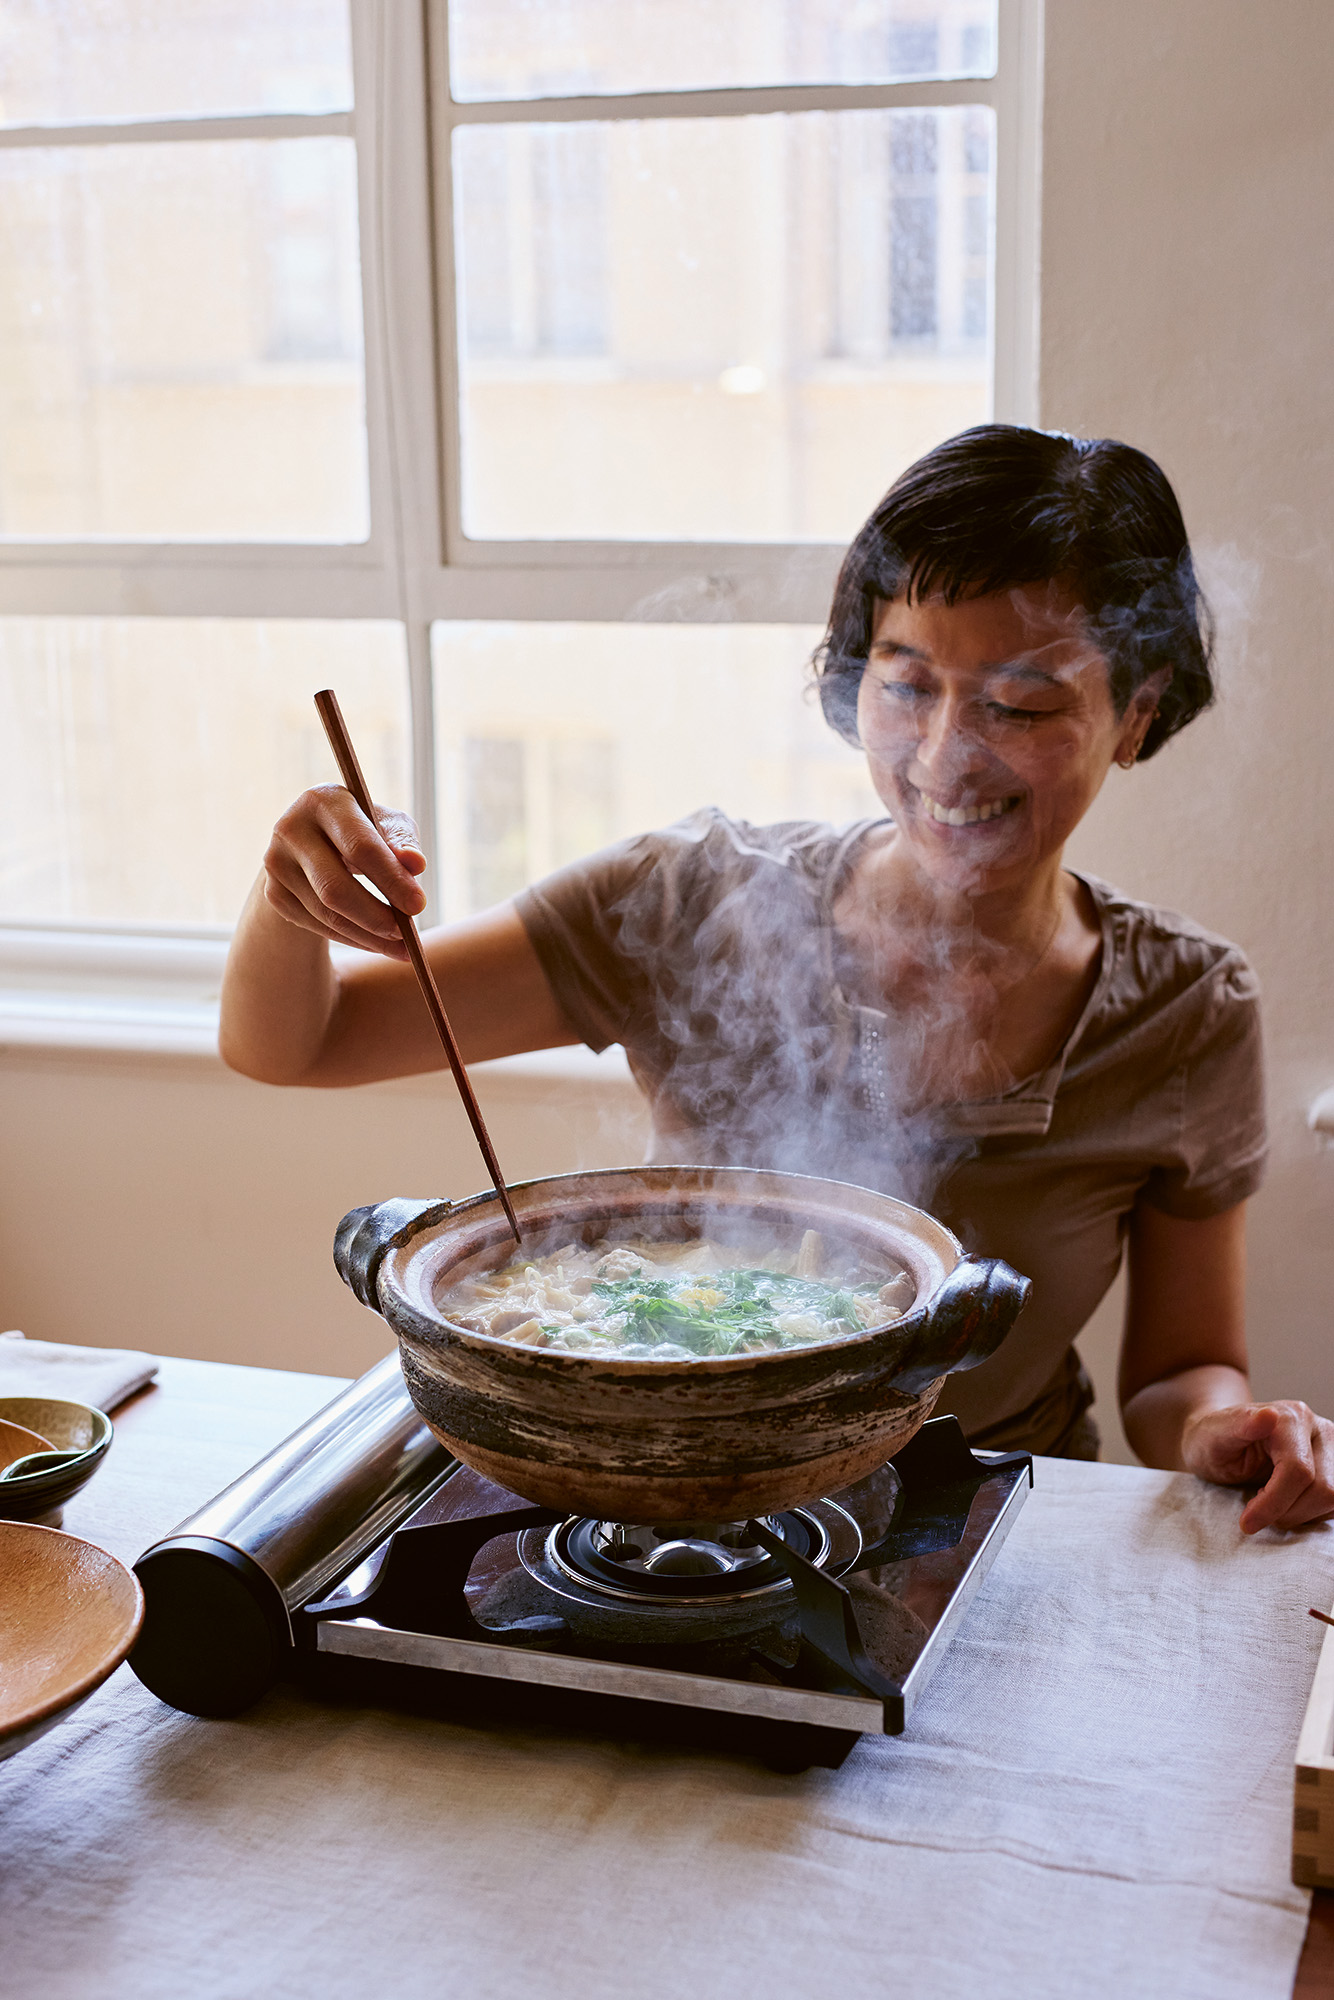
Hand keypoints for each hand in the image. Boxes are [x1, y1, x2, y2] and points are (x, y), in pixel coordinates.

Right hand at [262, 785, 425, 959]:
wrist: (313, 842)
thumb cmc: (362, 829)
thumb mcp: (386, 825)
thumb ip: (402, 841)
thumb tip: (415, 864)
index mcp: (323, 801)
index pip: (360, 847)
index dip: (391, 879)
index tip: (418, 905)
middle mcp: (290, 829)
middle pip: (335, 887)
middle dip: (376, 916)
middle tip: (408, 935)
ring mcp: (276, 863)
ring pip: (326, 913)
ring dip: (368, 936)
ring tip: (402, 948)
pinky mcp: (274, 893)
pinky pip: (317, 925)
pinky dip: (352, 938)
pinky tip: (377, 942)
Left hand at [1180, 1400, 1333, 1533]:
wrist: (1221, 1441)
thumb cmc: (1213, 1438)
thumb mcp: (1214, 1433)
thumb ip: (1239, 1424)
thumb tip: (1268, 1415)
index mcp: (1291, 1417)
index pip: (1298, 1470)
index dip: (1274, 1503)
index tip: (1247, 1522)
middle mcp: (1320, 1430)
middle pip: (1323, 1489)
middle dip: (1286, 1511)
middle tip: (1254, 1510)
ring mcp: (1332, 1451)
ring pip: (1332, 1500)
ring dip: (1298, 1514)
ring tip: (1268, 1503)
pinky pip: (1333, 1507)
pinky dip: (1308, 1514)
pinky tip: (1284, 1502)